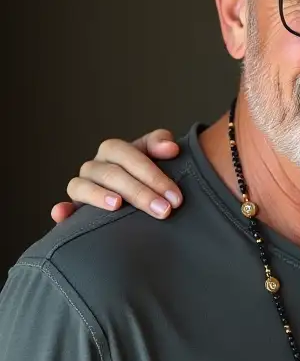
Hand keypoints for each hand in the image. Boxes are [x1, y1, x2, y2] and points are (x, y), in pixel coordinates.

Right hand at [50, 130, 182, 222]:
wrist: (140, 192)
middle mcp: (95, 166)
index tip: (175, 197)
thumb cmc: (149, 175)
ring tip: (117, 205)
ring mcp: (82, 186)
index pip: (128, 156)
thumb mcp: (156, 157)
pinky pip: (63, 208)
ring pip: (82, 186)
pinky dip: (62, 211)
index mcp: (114, 151)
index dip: (152, 174)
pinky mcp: (74, 207)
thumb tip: (171, 148)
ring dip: (98, 195)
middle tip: (163, 210)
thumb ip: (161, 145)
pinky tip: (62, 215)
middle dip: (139, 192)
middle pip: (111, 174)